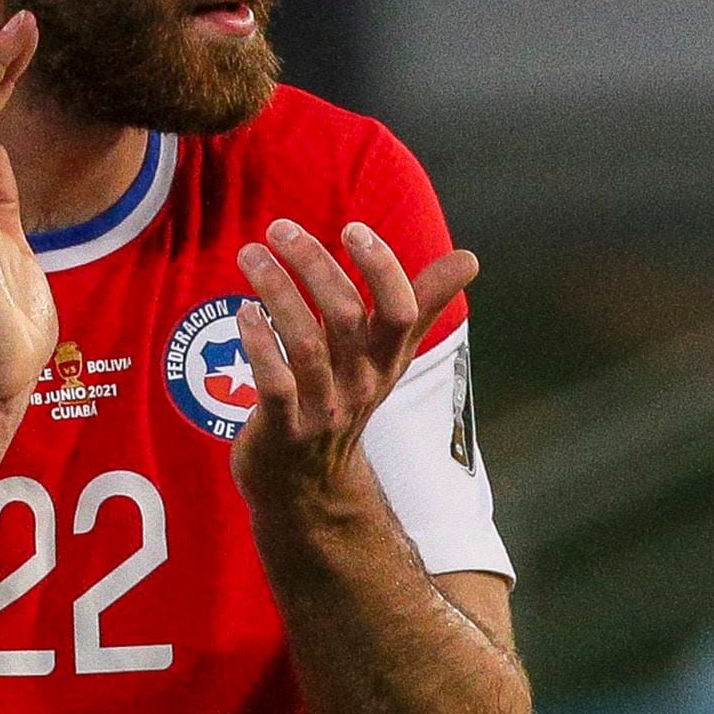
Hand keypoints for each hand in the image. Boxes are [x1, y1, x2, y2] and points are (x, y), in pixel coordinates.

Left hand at [231, 219, 477, 509]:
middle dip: (314, 265)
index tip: (353, 229)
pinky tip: (243, 312)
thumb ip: (423, 303)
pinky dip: (258, 343)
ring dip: (276, 292)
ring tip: (252, 255)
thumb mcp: (389, 356)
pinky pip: (273, 381)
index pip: (400, 310)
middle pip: (346, 316)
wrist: (308, 484)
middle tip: (281, 229)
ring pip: (305, 343)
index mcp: (386, 358)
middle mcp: (360, 382)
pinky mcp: (283, 428)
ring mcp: (322, 407)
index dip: (382, 268)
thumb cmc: (345, 400)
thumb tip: (470, 259)